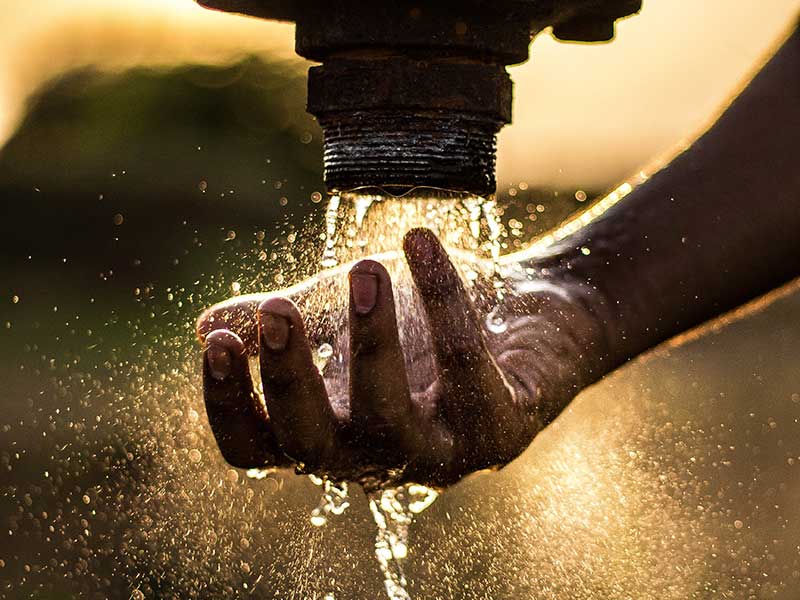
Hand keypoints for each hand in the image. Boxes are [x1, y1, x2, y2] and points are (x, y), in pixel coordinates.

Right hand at [197, 228, 606, 488]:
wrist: (525, 311)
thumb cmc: (423, 320)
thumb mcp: (341, 314)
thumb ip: (280, 324)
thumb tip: (203, 326)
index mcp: (331, 431)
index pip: (259, 449)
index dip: (230, 406)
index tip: (220, 340)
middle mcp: (378, 457)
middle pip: (313, 448)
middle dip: (291, 379)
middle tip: (279, 307)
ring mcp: (441, 453)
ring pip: (391, 421)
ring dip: (372, 342)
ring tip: (365, 269)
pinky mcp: (500, 430)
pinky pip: (465, 369)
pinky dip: (443, 302)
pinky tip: (421, 241)